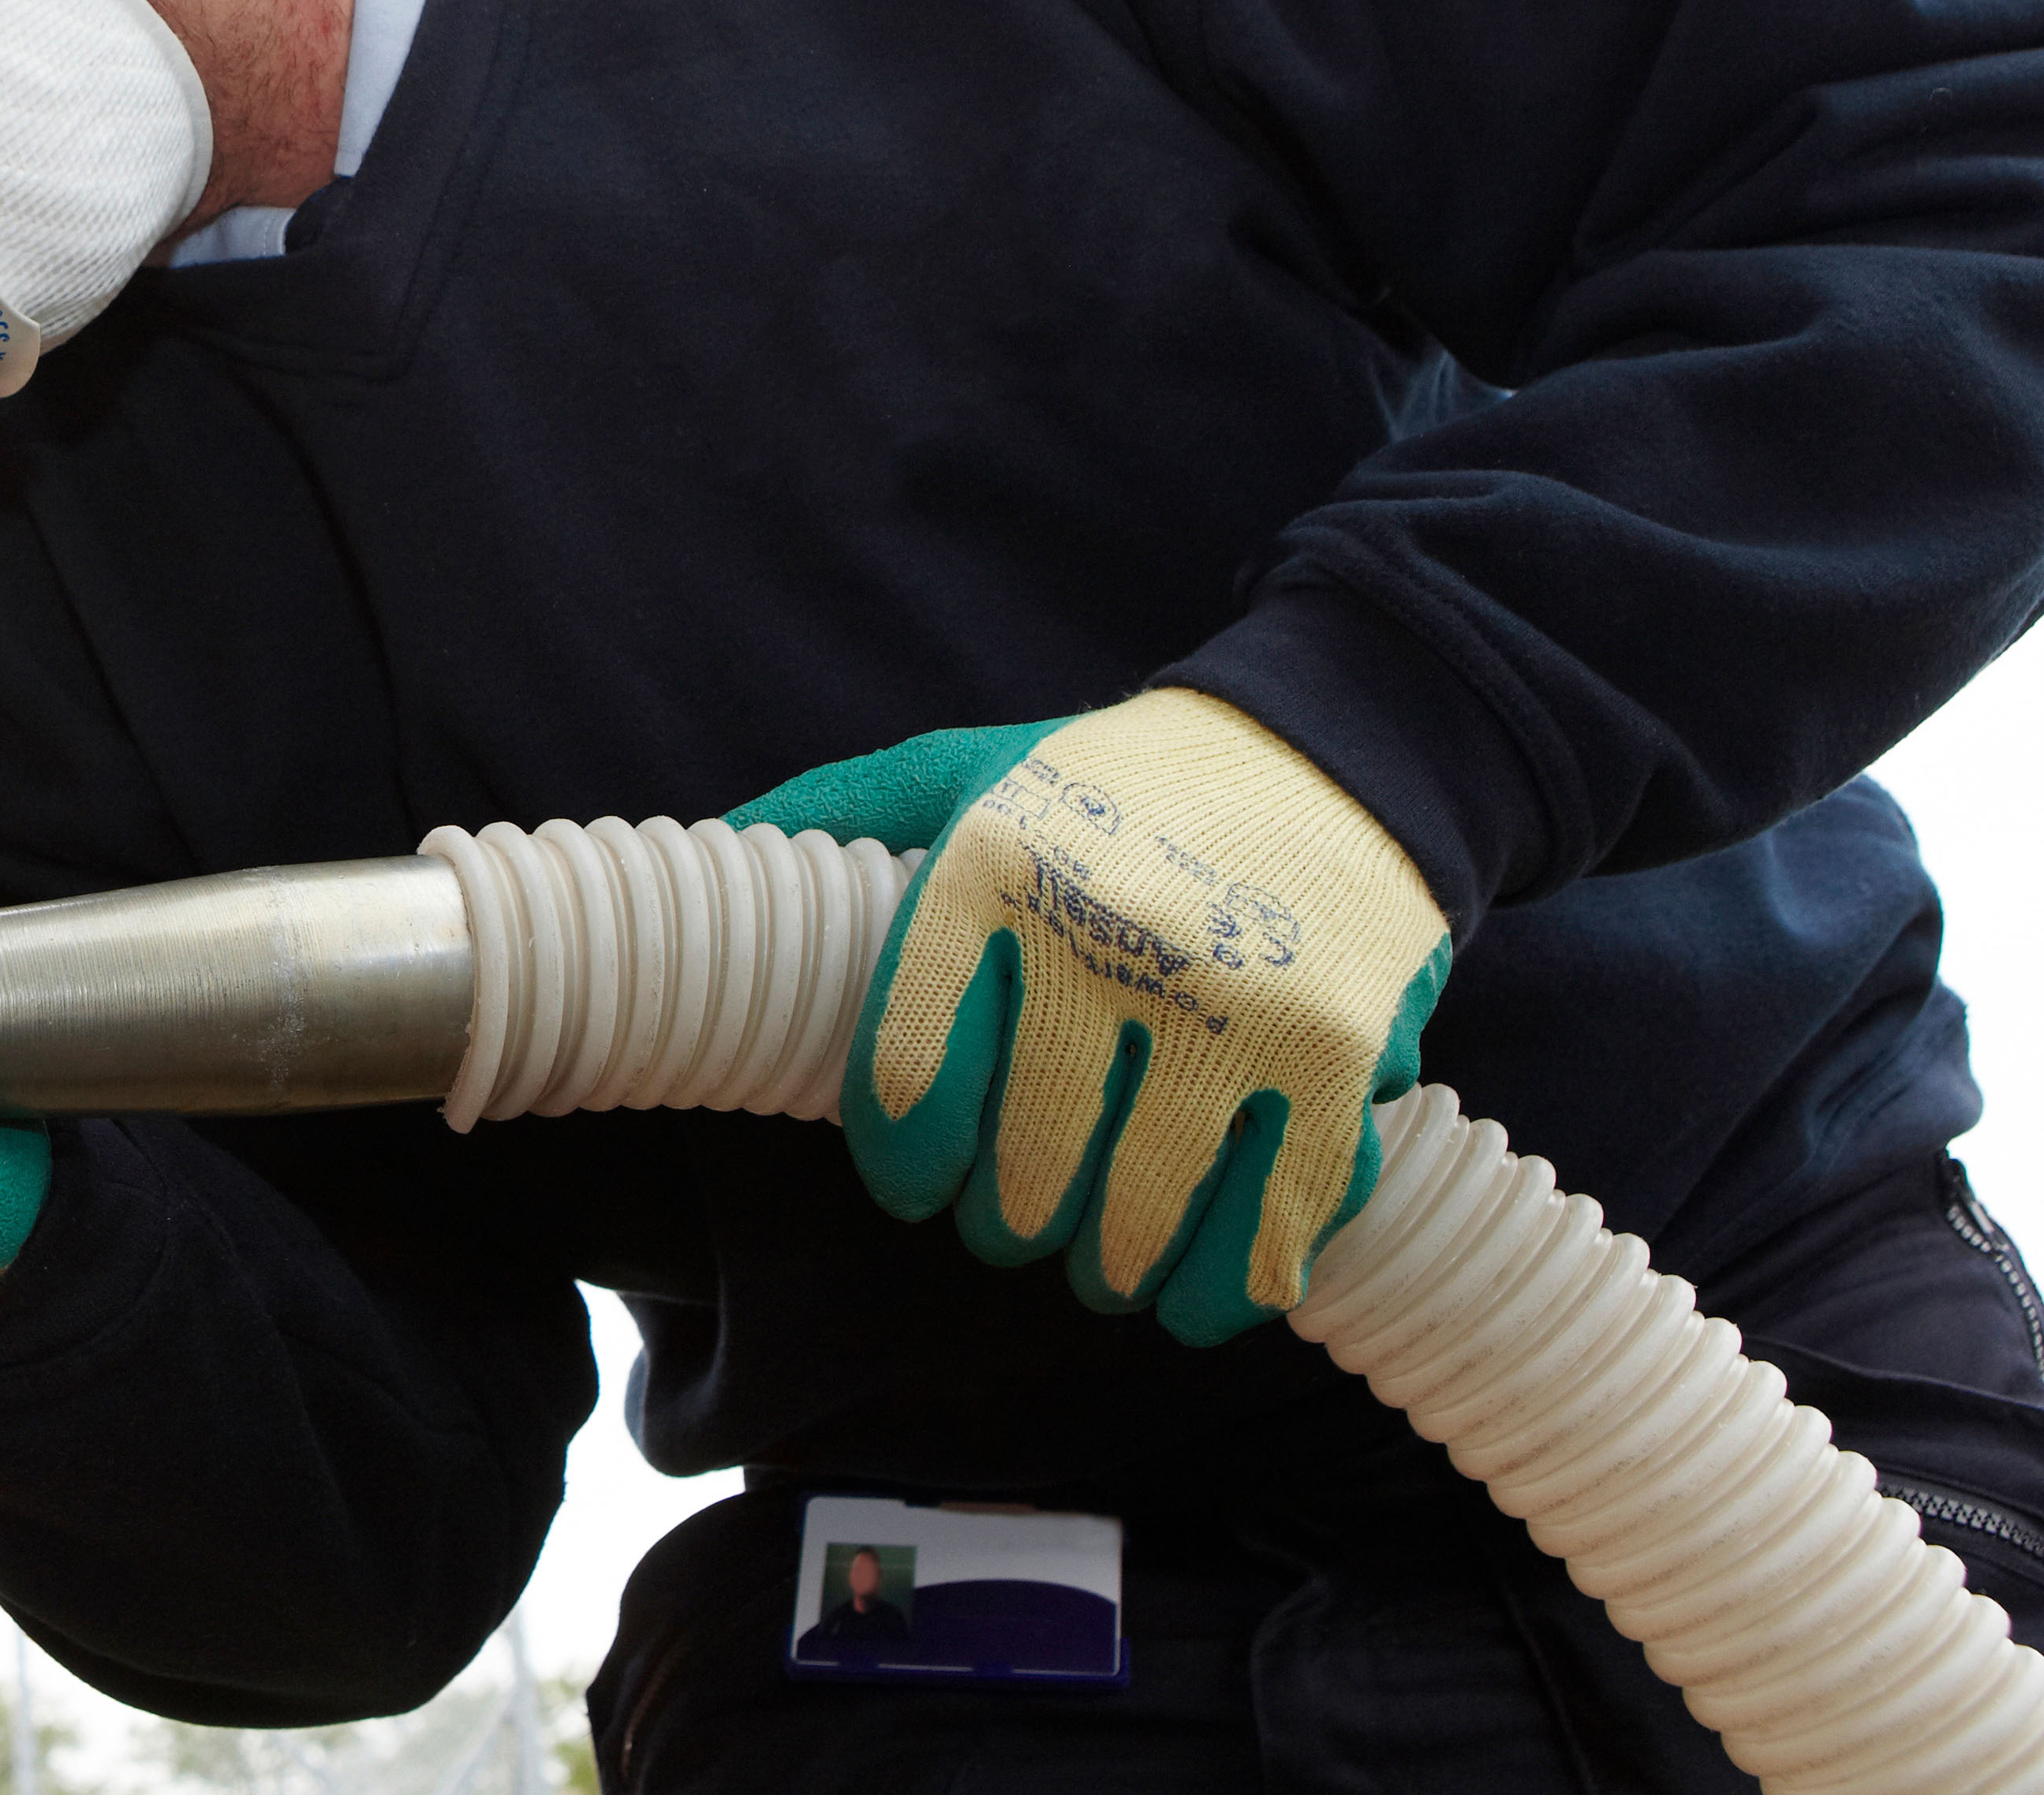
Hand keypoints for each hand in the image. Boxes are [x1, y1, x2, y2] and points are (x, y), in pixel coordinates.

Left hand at [733, 691, 1450, 1345]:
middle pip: (1028, 1164)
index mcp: (997, 871)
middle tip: (1014, 1221)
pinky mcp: (1341, 1055)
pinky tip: (1197, 1297)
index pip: (911, 1069)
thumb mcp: (966, 765)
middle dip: (1011, 1221)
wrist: (1333, 747)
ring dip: (1111, 1268)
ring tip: (1099, 1265)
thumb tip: (703, 859)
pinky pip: (1275, 1218)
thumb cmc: (1115, 783)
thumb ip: (839, 813)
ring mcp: (1235, 1006)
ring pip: (1143, 1212)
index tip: (916, 1184)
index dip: (905, 1162)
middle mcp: (1111, 939)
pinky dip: (1230, 1285)